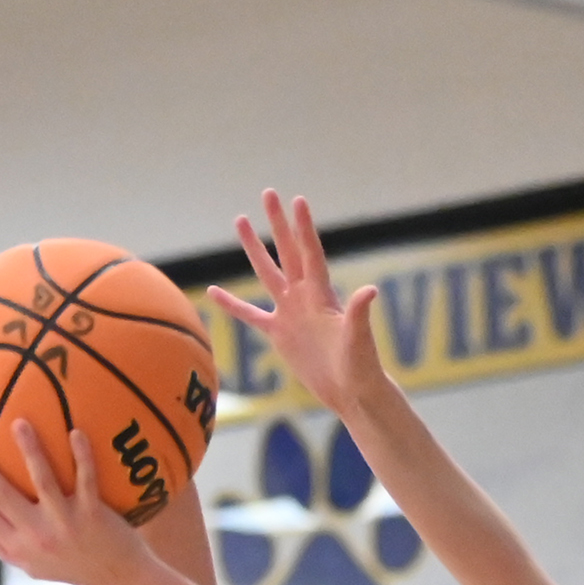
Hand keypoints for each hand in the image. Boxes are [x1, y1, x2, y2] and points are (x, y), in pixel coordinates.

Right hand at [0, 421, 152, 584]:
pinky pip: (86, 479)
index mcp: (18, 547)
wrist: (119, 579)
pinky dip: (81, 455)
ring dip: (30, 450)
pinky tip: (75, 431)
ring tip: (19, 422)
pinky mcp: (92, 515)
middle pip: (1, 495)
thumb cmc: (75, 567)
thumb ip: (11, 546)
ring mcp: (65, 525)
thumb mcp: (35, 566)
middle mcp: (37, 537)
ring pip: (43, 482)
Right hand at [213, 190, 387, 419]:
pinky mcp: (279, 334)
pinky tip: (214, 291)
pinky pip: (250, 314)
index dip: (304, 228)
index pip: (310, 254)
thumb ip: (359, 313)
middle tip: (268, 193)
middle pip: (287, 251)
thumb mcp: (359, 338)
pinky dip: (232, 305)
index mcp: (322, 295)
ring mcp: (290, 313)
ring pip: (267, 273)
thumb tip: (369, 291)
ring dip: (254, 248)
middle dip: (278, 223)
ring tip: (241, 220)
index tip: (298, 200)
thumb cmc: (360, 365)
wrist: (350, 391)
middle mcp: (304, 297)